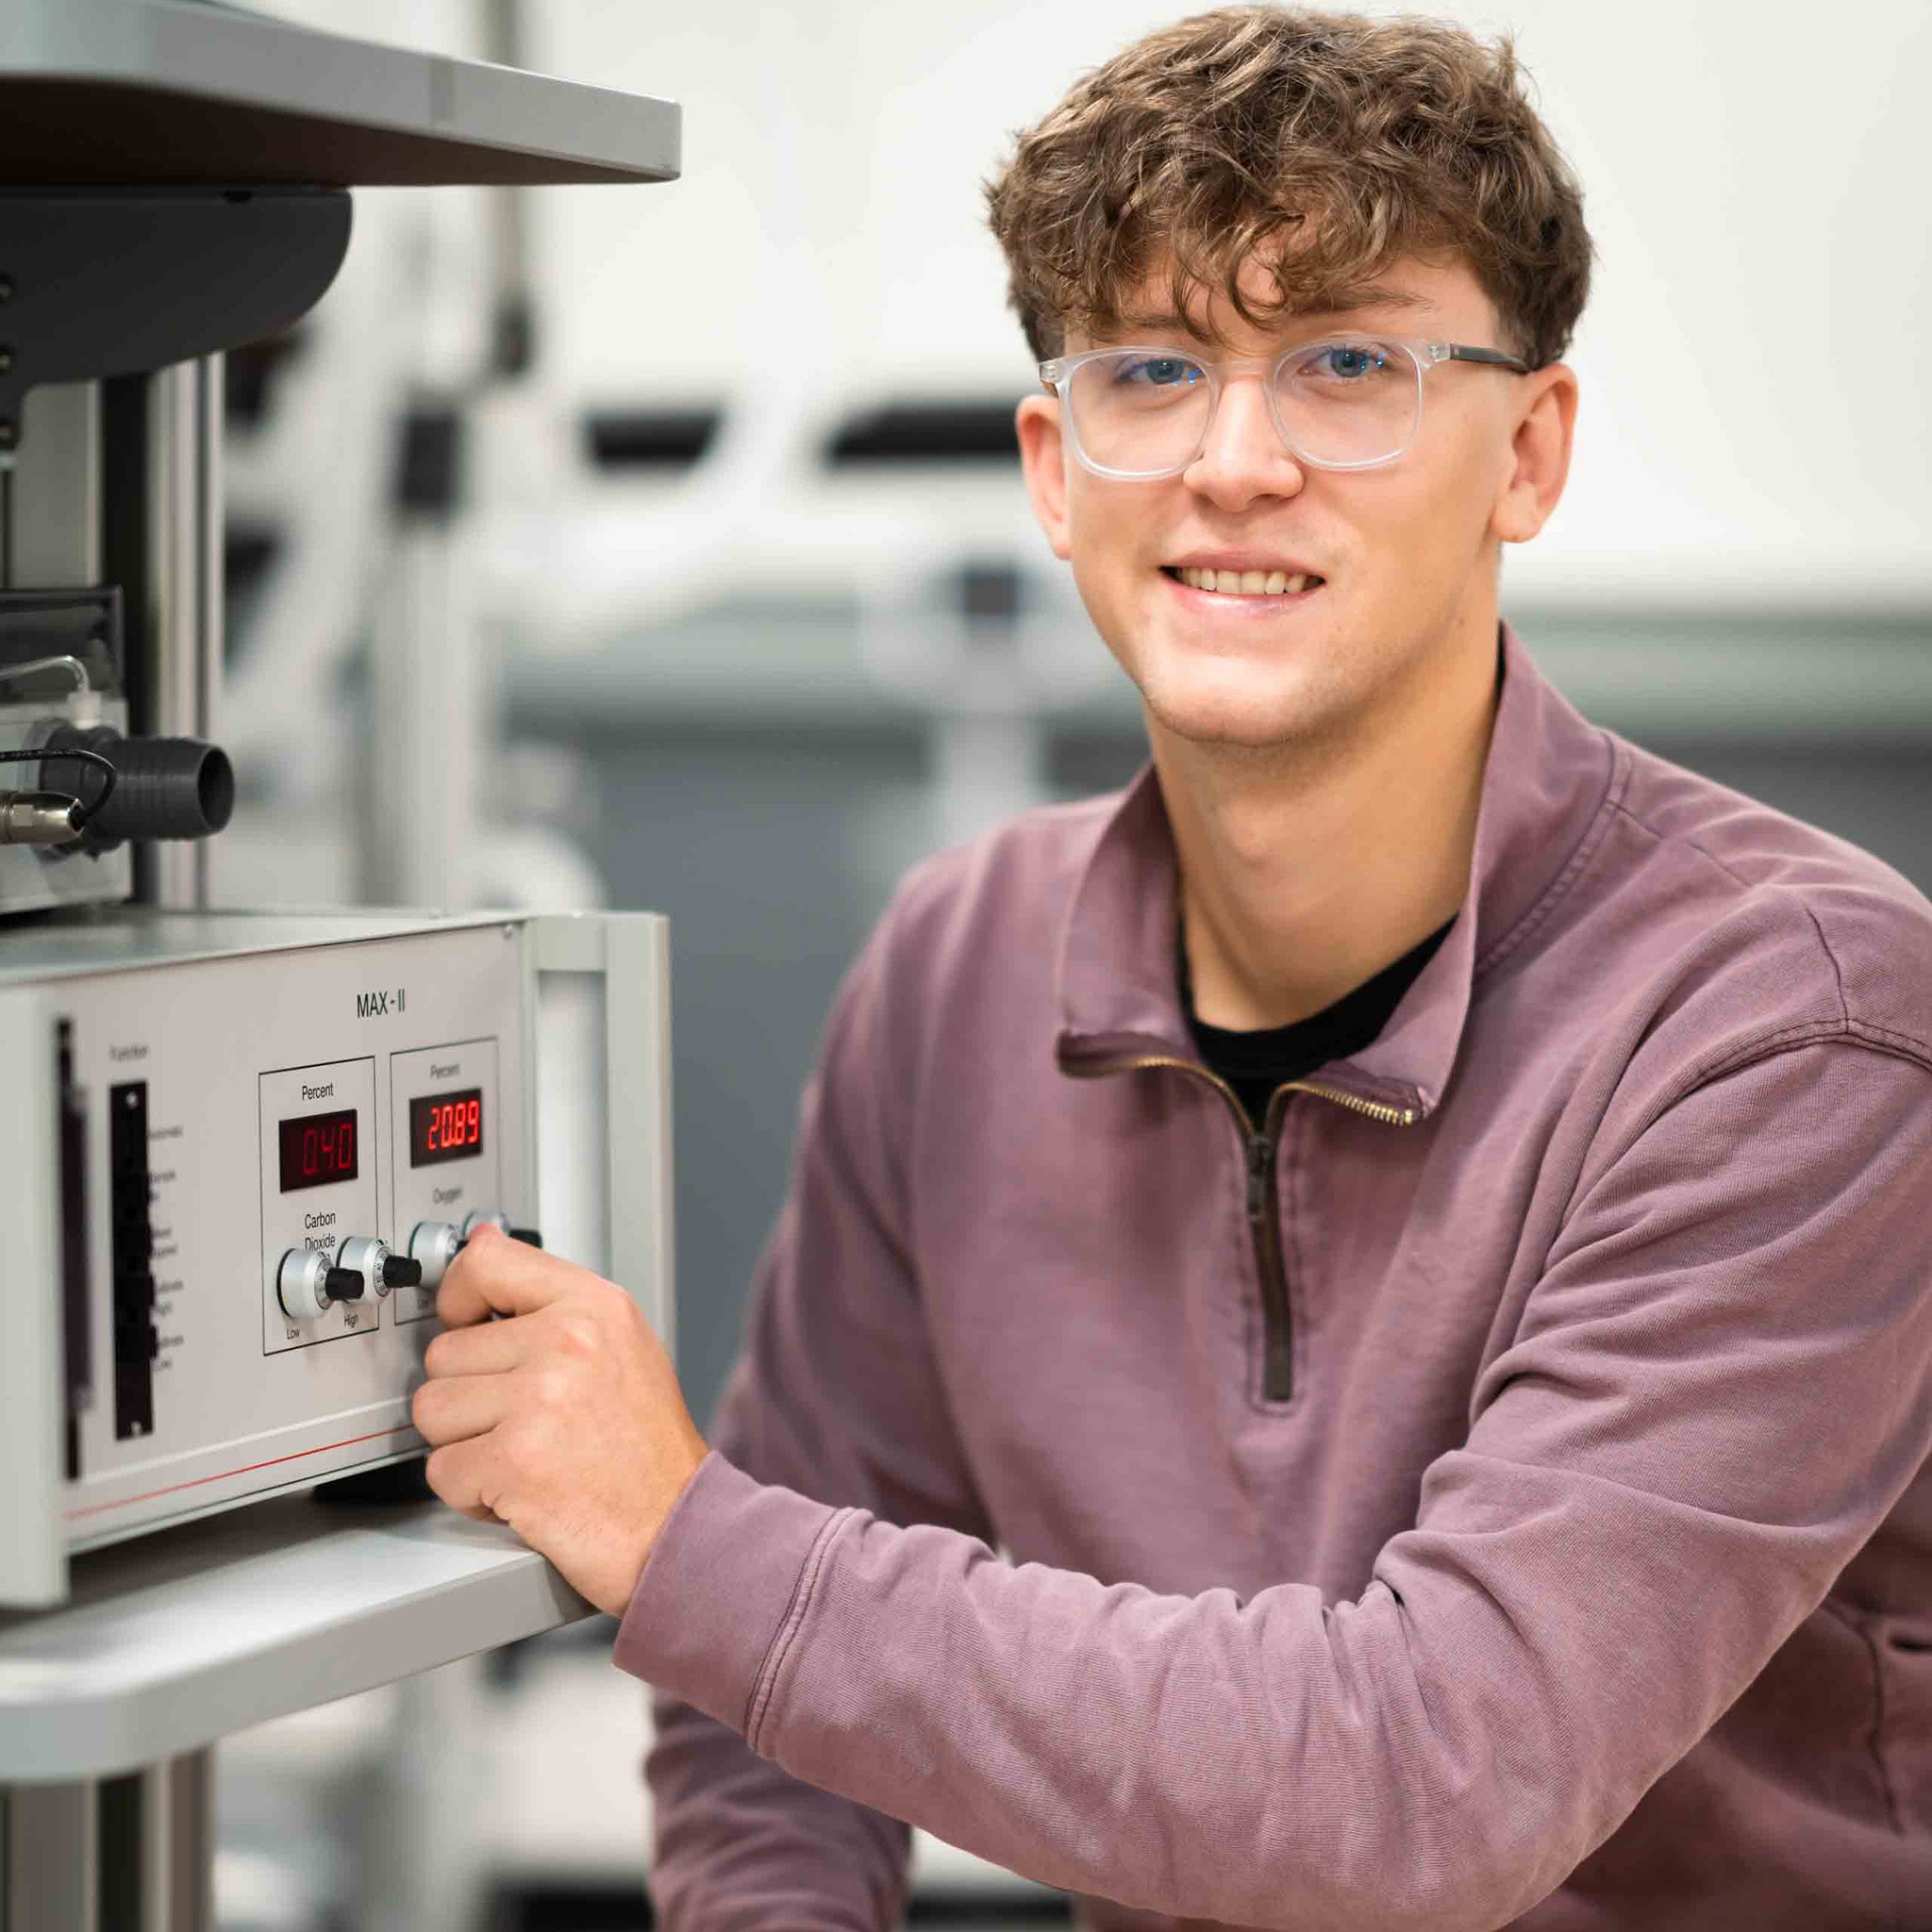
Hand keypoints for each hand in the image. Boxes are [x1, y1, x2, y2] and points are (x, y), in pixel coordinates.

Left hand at [411, 1224, 706, 1614]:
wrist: (679, 1527)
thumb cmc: (650, 1447)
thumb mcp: (622, 1345)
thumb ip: (553, 1300)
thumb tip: (483, 1249)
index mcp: (594, 1306)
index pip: (488, 1262)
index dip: (458, 1294)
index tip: (461, 1317)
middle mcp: (567, 1342)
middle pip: (445, 1352)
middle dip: (470, 1396)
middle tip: (525, 1421)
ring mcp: (539, 1399)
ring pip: (432, 1410)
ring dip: (464, 1445)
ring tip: (523, 1454)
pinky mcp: (513, 1461)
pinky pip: (441, 1470)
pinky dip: (471, 1492)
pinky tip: (520, 1490)